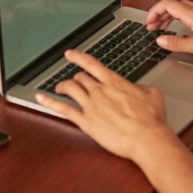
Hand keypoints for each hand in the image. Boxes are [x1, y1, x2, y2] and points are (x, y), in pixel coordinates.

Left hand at [35, 50, 172, 161]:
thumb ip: (140, 87)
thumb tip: (137, 88)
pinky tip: (40, 98)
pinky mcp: (86, 122)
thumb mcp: (152, 94)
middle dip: (75, 77)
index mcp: (114, 82)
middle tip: (73, 79)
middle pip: (80, 77)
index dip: (78, 57)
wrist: (148, 139)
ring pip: (69, 88)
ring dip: (61, 85)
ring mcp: (91, 106)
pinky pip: (63, 109)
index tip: (70, 53)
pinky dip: (49, 102)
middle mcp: (99, 90)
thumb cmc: (152, 120)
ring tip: (58, 86)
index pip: (91, 64)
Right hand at [145, 0, 192, 62]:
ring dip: (170, 17)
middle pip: (173, 6)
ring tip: (164, 28)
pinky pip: (192, 14)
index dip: (154, 12)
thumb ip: (178, 43)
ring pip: (183, 9)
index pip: (167, 4)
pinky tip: (185, 28)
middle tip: (153, 27)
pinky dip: (182, 19)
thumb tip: (161, 40)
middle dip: (160, 15)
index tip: (148, 23)